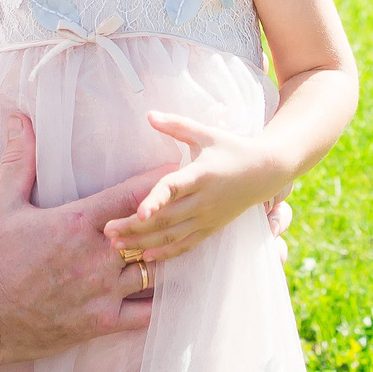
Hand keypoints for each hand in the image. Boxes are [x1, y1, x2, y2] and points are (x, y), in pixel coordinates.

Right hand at [0, 112, 165, 365]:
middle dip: (165, 220)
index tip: (175, 172)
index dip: (156, 182)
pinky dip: (158, 302)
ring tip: (173, 246)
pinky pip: (145, 313)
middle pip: (149, 233)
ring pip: (153, 270)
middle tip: (183, 207)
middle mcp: (96, 256)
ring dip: (161, 258)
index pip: (130, 196)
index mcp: (77, 223)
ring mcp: (102, 291)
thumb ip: (17, 159)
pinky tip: (165, 292)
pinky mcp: (101, 323)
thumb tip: (18, 117)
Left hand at [102, 111, 291, 262]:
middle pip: (165, 218)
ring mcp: (208, 217)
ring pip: (172, 235)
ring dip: (143, 242)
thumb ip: (176, 125)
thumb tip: (148, 114)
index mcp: (201, 174)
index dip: (156, 200)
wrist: (266, 171)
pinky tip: (145, 257)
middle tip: (107, 232)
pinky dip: (166, 253)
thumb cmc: (232, 148)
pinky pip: (186, 245)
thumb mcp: (205, 133)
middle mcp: (203, 200)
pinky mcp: (211, 229)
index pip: (174, 188)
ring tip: (117, 245)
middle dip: (134, 227)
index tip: (138, 212)